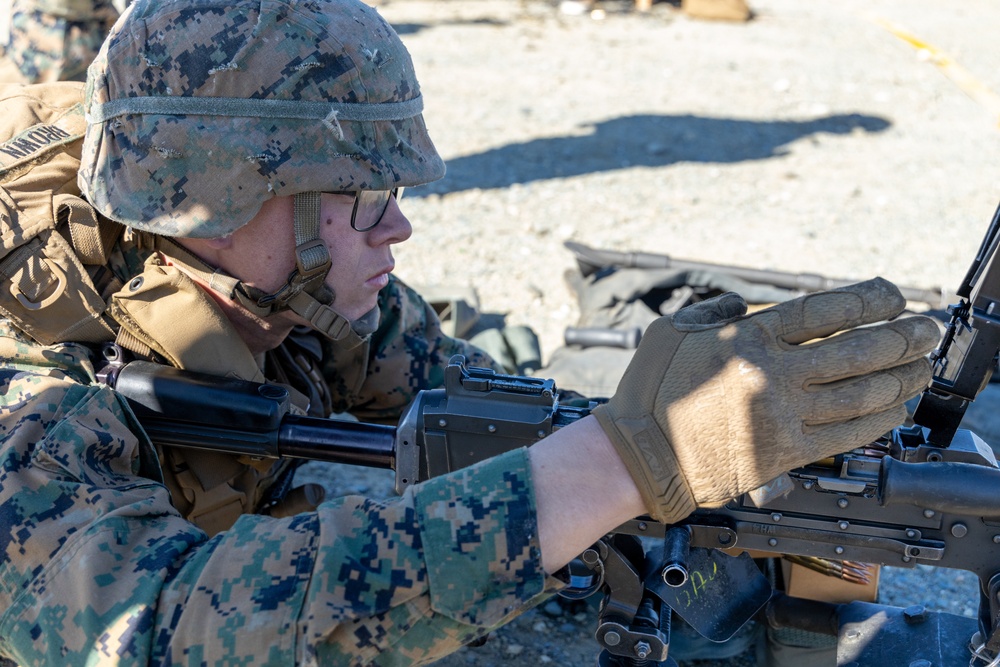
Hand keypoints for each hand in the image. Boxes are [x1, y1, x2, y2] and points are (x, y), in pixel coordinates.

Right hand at [592, 278, 938, 523]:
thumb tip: (747, 306)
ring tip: (921, 368)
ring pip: (861, 393)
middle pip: (857, 350)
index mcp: (747, 338)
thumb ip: (716, 312)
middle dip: (903, 337)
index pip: (826, 310)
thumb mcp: (672, 331)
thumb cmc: (650, 393)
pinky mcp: (786, 452)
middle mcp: (772, 374)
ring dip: (901, 378)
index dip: (869, 300)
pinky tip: (895, 409)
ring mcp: (783, 415)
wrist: (640, 454)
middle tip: (926, 331)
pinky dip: (879, 420)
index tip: (893, 296)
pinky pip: (847, 434)